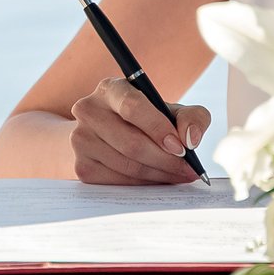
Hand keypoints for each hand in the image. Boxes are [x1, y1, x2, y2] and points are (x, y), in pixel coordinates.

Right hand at [71, 78, 208, 184]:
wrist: (107, 135)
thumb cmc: (145, 121)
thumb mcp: (170, 111)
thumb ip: (192, 117)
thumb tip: (190, 139)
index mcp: (111, 89)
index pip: (132, 106)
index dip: (159, 129)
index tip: (182, 148)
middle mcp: (89, 110)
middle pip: (131, 143)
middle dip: (166, 160)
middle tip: (189, 170)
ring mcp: (80, 139)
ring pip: (127, 166)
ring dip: (159, 175)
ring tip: (178, 175)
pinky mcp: (81, 166)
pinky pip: (118, 182)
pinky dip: (144, 185)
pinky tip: (157, 179)